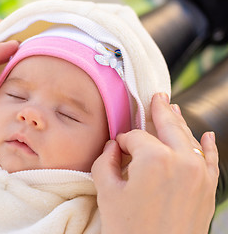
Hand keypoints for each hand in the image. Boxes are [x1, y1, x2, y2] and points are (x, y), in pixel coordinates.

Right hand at [92, 93, 218, 233]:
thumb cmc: (130, 229)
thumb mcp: (106, 192)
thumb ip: (105, 160)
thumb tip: (113, 147)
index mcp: (154, 159)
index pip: (134, 137)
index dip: (122, 140)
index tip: (116, 148)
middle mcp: (182, 160)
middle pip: (168, 126)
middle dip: (159, 110)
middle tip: (157, 96)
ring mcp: (199, 174)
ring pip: (189, 138)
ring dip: (178, 122)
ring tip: (171, 108)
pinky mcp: (208, 188)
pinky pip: (211, 159)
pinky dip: (208, 145)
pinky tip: (206, 135)